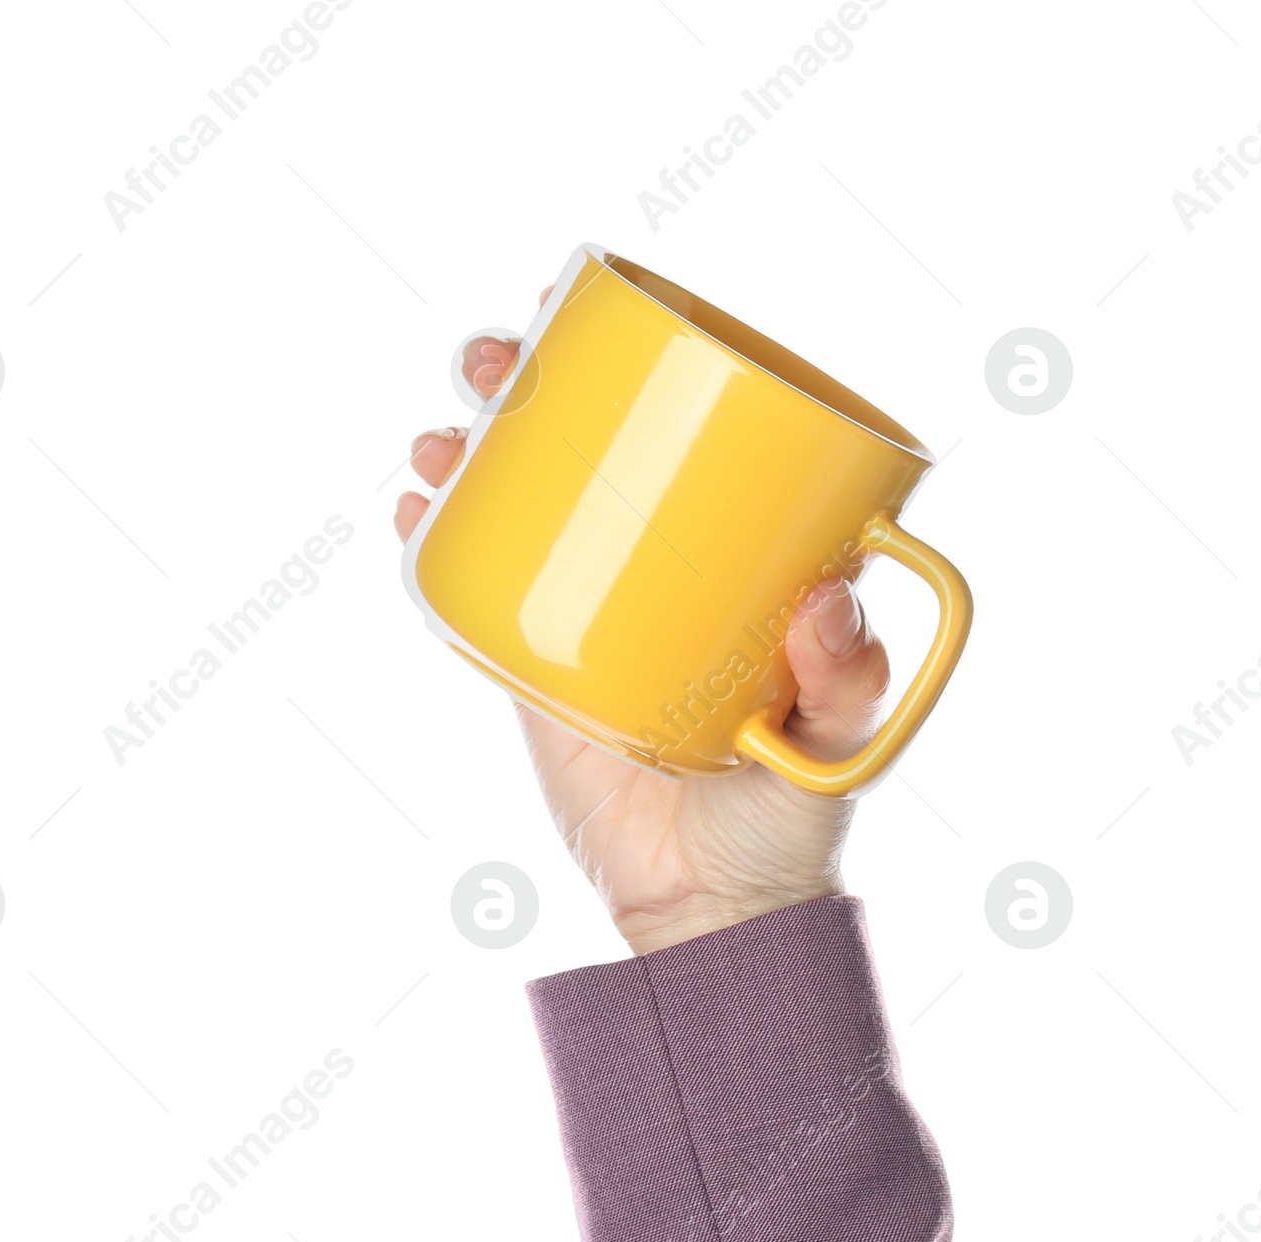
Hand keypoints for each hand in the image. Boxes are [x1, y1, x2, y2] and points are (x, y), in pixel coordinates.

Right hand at [394, 319, 893, 954]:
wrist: (707, 908)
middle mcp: (659, 564)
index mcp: (738, 556)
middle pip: (584, 443)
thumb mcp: (836, 744)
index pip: (691, 430)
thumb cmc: (788, 819)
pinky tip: (413, 514)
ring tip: (439, 442)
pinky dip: (439, 544)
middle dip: (529, 383)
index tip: (598, 314)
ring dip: (468, 450)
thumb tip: (825, 595)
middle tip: (496, 363)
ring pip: (521, 502)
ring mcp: (591, 608)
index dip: (642, 357)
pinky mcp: (536, 666)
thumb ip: (847, 677)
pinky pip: (480, 590)